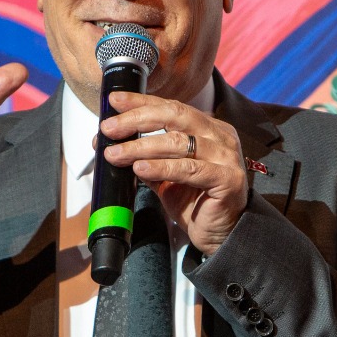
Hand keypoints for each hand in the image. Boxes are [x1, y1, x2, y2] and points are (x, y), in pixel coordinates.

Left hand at [99, 90, 248, 254]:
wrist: (220, 234)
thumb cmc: (195, 203)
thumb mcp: (164, 176)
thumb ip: (145, 158)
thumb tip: (112, 144)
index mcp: (207, 128)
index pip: (171, 108)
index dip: (141, 102)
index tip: (114, 101)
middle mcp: (219, 136)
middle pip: (174, 116)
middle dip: (137, 119)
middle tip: (109, 128)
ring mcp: (226, 156)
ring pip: (178, 142)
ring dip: (141, 146)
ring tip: (116, 154)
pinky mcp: (227, 179)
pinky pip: (189, 169)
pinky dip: (161, 168)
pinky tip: (140, 169)